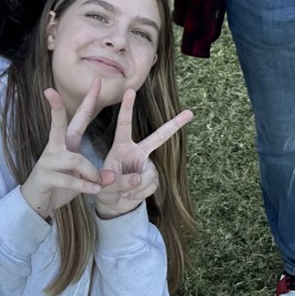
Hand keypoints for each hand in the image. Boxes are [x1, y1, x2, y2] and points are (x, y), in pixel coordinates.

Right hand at [19, 84, 104, 221]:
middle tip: (50, 91)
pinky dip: (85, 186)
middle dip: (55, 108)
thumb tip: (110, 176)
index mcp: (65, 143)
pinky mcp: (45, 177)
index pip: (78, 118)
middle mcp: (55, 148)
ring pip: (75, 160)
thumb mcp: (81, 176)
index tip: (95, 81)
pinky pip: (70, 180)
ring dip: (91, 172)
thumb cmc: (60, 184)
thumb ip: (96, 174)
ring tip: (99, 183)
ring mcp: (48, 162)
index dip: (89, 100)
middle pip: (57, 125)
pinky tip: (94, 190)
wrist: (38, 203)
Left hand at [95, 89, 191, 219]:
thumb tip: (138, 179)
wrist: (113, 205)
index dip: (127, 108)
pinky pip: (151, 185)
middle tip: (190, 113)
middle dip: (175, 124)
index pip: (124, 125)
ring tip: (123, 191)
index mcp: (122, 146)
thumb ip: (119, 181)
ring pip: (148, 174)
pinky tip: (130, 195)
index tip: (130, 90)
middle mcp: (138, 152)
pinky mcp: (153, 179)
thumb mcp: (104, 184)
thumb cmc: (105, 187)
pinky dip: (139, 194)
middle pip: (159, 137)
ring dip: (135, 187)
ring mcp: (147, 165)